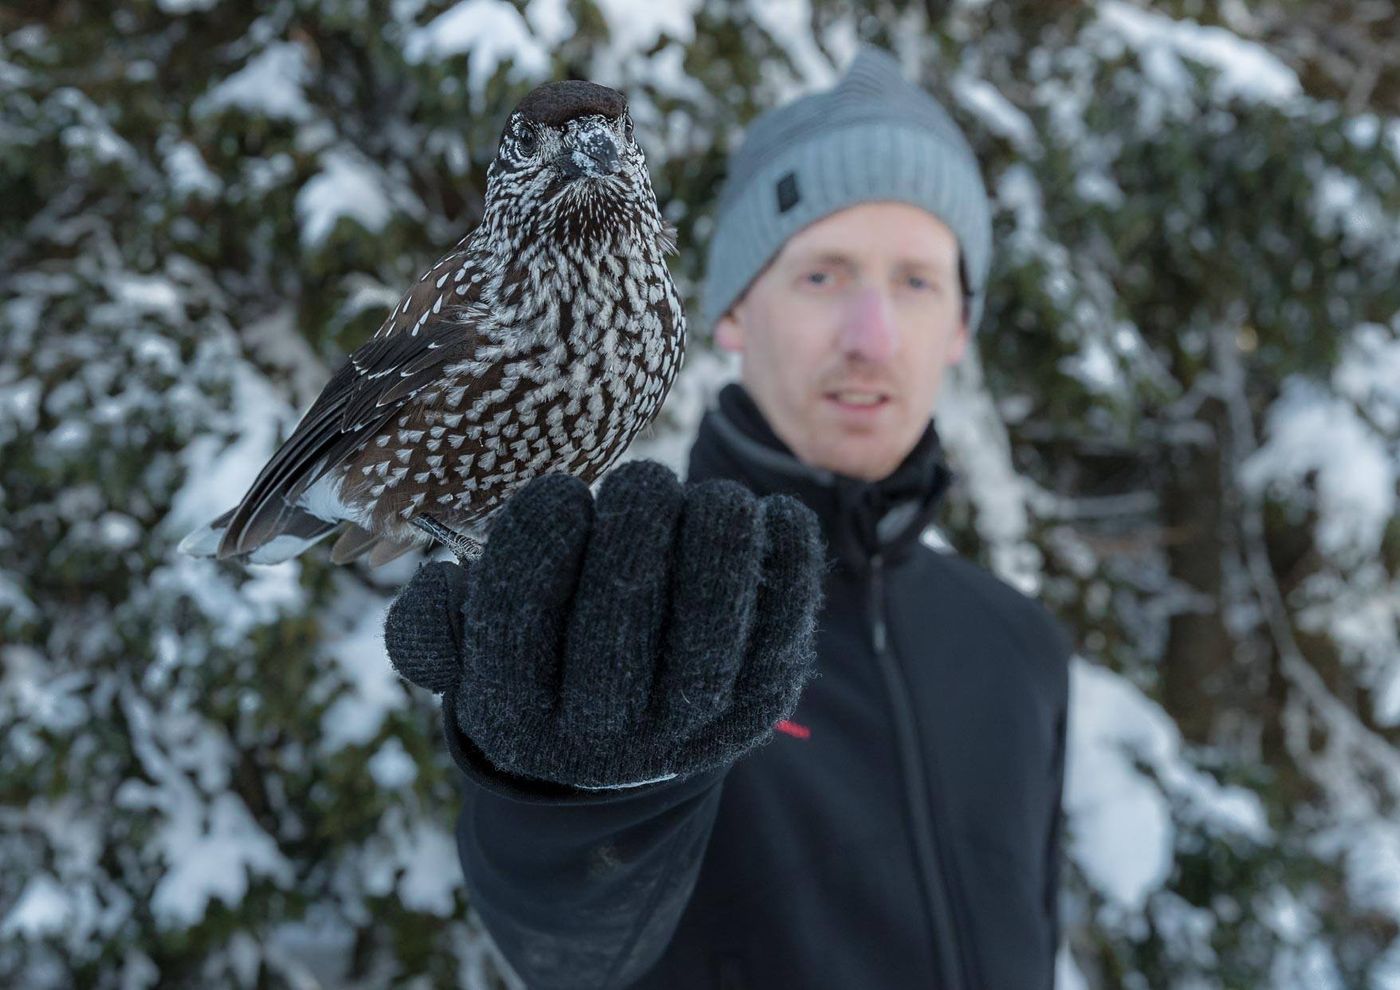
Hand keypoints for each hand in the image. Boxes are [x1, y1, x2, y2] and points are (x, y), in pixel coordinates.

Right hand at [383, 460, 824, 788]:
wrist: (621, 758)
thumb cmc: (540, 671)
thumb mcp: (466, 663)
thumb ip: (432, 626)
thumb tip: (441, 579)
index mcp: (518, 715)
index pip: (516, 624)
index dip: (536, 543)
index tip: (558, 491)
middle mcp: (602, 734)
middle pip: (617, 625)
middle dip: (632, 530)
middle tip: (640, 482)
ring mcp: (688, 726)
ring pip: (708, 633)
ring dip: (713, 545)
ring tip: (708, 498)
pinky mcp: (759, 704)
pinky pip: (783, 629)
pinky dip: (787, 565)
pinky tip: (775, 517)